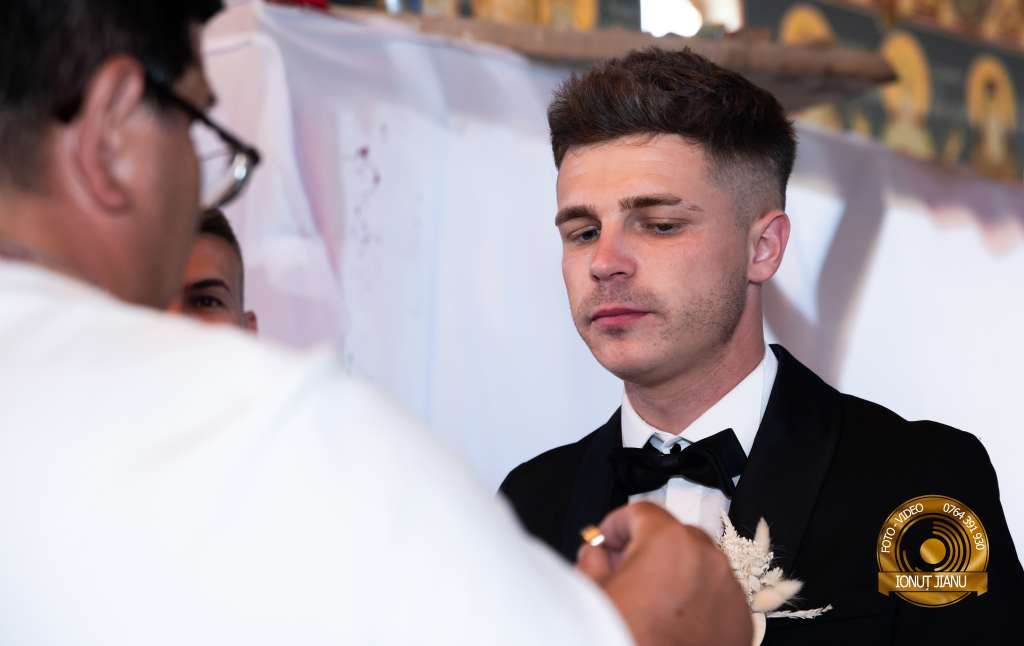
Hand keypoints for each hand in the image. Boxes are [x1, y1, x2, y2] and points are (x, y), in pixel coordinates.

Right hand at [577, 502, 751, 645]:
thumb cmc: (629, 641)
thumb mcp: (592, 595)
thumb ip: (592, 561)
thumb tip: (597, 555)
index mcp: (668, 543)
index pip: (640, 511)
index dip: (616, 525)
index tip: (606, 541)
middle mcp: (706, 559)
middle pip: (673, 535)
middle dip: (647, 548)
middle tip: (623, 571)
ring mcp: (729, 589)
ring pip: (698, 565)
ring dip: (674, 573)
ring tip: (649, 602)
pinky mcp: (741, 620)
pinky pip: (717, 595)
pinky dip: (697, 601)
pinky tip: (672, 623)